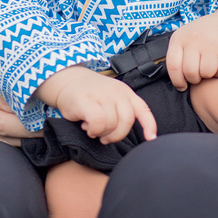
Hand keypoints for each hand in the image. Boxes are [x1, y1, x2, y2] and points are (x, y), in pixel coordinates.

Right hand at [37, 66, 157, 143]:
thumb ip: (121, 111)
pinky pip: (98, 123)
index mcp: (124, 92)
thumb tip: (129, 133)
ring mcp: (101, 95)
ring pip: (111, 125)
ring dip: (101, 133)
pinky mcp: (87, 101)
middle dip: (116, 135)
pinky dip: (93, 130)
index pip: (142, 109)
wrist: (67, 79)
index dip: (149, 125)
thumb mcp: (111, 97)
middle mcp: (115, 92)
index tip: (151, 138)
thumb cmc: (90, 94)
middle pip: (126, 122)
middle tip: (105, 137)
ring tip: (93, 128)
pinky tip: (87, 127)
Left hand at [166, 11, 217, 90]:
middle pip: (191, 73)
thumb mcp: (185, 39)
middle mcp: (194, 38)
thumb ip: (179, 57)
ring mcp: (211, 42)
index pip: (173, 66)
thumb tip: (179, 82)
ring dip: (209, 74)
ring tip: (210, 64)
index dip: (177, 81)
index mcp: (179, 38)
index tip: (182, 86)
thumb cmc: (202, 35)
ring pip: (206, 74)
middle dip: (195, 79)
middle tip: (199, 73)